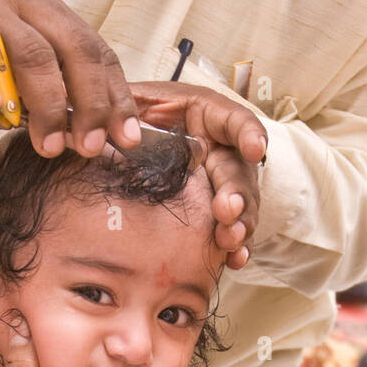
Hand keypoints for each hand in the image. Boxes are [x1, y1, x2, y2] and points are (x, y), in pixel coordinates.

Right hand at [0, 0, 140, 157]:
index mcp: (51, 18)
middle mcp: (23, 8)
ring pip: (29, 54)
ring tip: (48, 145)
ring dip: (45, 104)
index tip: (126, 138)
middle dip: (89, 102)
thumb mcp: (23, 94)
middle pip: (72, 49)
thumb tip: (95, 140)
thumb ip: (56, 108)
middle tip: (90, 147)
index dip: (116, 97)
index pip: (97, 53)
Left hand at [131, 81, 266, 269]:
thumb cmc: (118, 119)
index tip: (254, 149)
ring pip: (241, 203)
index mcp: (200, 113)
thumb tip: (118, 132)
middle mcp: (218, 147)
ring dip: (240, 222)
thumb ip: (116, 112)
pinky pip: (229, 229)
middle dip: (238, 192)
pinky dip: (234, 246)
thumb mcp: (117, 106)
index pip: (233, 119)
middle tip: (227, 210)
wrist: (111, 147)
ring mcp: (218, 181)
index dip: (248, 133)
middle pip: (239, 170)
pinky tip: (235, 259)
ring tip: (229, 240)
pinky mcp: (212, 211)